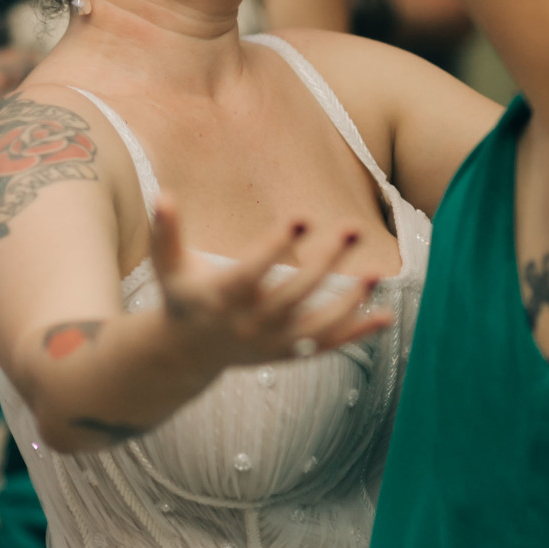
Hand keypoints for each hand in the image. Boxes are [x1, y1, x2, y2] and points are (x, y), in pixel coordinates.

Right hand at [150, 197, 389, 375]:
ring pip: (316, 327)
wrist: (186, 353)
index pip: (252, 272)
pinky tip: (385, 316)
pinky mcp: (286, 354)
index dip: (276, 247)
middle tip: (353, 228)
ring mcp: (270, 343)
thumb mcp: (169, 265)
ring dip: (349, 303)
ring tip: (376, 272)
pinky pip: (326, 346)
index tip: (302, 218)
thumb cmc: (181, 296)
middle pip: (294, 295)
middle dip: (326, 263)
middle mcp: (248, 324)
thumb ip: (166, 232)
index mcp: (221, 297)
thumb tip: (163, 194)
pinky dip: (356, 333)